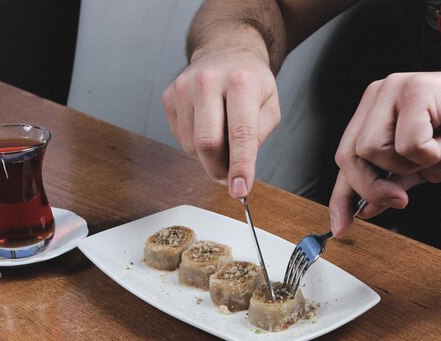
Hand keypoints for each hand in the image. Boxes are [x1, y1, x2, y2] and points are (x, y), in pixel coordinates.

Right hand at [162, 47, 280, 197]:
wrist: (225, 50)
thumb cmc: (250, 81)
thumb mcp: (270, 105)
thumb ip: (258, 137)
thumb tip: (238, 170)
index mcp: (241, 83)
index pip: (240, 134)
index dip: (240, 166)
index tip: (239, 190)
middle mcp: (209, 82)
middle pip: (207, 144)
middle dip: (219, 169)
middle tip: (229, 176)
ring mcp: (184, 88)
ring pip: (191, 146)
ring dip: (208, 156)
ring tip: (221, 138)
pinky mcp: (170, 96)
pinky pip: (180, 138)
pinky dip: (195, 142)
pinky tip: (206, 125)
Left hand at [329, 71, 440, 235]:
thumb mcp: (418, 167)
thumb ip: (388, 183)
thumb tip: (363, 208)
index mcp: (372, 113)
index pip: (344, 159)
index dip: (340, 196)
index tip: (340, 227)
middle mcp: (377, 97)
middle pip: (349, 156)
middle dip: (373, 186)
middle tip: (402, 195)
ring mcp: (393, 91)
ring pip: (372, 149)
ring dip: (407, 164)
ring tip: (433, 149)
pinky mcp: (416, 91)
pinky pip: (408, 143)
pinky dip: (430, 152)